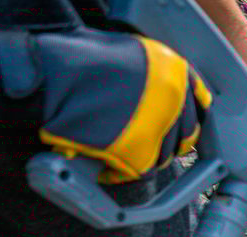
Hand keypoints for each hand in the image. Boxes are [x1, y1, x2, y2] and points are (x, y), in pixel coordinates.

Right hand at [0, 28, 211, 182]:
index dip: (185, 117)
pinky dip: (120, 168)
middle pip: (184, 135)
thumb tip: (159, 95)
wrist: (48, 80)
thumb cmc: (73, 63)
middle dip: (165, 140)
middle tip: (137, 139)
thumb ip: (149, 76)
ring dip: (142, 155)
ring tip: (110, 141)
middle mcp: (174, 99)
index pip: (198, 104)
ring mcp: (161, 129)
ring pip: (162, 156)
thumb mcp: (124, 55)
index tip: (180, 127)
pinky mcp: (141, 156)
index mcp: (172, 69)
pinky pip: (137, 171)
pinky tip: (100, 155)